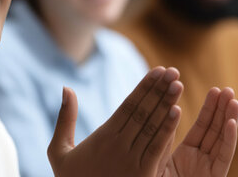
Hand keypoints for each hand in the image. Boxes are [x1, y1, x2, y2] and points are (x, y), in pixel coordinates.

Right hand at [48, 67, 182, 176]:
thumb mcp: (59, 151)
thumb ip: (65, 120)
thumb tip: (66, 88)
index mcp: (102, 137)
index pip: (128, 106)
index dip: (144, 87)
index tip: (158, 71)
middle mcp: (119, 146)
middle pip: (143, 112)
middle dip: (159, 90)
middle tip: (172, 71)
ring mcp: (132, 161)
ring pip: (152, 127)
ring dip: (166, 104)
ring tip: (177, 84)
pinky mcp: (143, 175)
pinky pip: (157, 149)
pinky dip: (167, 130)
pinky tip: (176, 112)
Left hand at [161, 87, 237, 176]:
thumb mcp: (157, 157)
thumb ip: (165, 138)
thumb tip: (169, 110)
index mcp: (186, 154)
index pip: (200, 127)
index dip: (209, 109)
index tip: (215, 90)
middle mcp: (200, 160)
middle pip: (214, 131)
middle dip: (223, 110)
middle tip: (228, 90)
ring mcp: (208, 169)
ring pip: (222, 140)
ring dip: (229, 120)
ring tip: (234, 100)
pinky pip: (224, 157)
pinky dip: (229, 140)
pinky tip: (232, 122)